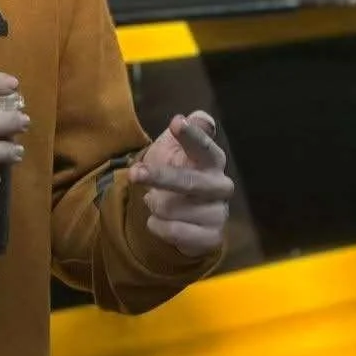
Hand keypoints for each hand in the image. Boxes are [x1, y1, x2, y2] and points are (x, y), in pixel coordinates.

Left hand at [129, 110, 232, 258]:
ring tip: (155, 202)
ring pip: (175, 210)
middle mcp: (221, 186)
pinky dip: (159, 227)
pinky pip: (176, 233)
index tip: (176, 123)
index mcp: (212, 160)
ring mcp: (219, 213)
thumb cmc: (176, 172)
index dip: (191, 136)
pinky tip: (157, 222)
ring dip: (156, 205)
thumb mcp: (174, 148)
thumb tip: (201, 118)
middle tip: (134, 173)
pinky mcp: (212, 237)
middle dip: (160, 177)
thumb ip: (187, 130)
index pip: (204, 146)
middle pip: (190, 182)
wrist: (180, 216)